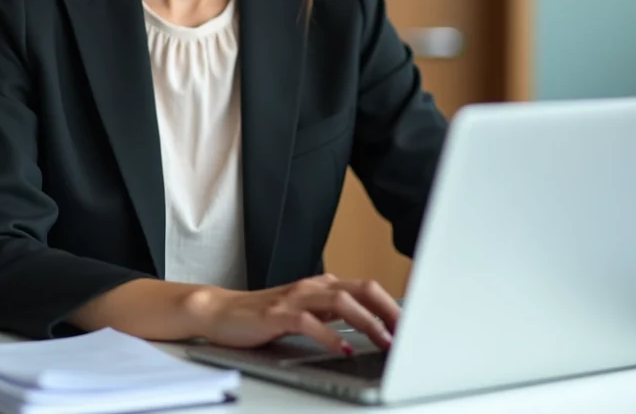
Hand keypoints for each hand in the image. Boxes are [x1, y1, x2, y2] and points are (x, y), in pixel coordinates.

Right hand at [187, 273, 398, 353]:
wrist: (220, 312)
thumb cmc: (264, 316)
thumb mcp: (306, 313)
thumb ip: (333, 315)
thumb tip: (372, 329)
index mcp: (323, 286)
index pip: (367, 288)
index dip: (393, 305)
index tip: (414, 325)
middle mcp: (312, 287)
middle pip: (361, 289)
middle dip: (389, 310)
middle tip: (408, 332)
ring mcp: (295, 298)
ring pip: (341, 302)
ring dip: (367, 322)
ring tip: (385, 341)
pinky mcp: (277, 314)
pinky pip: (309, 322)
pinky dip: (329, 336)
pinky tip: (342, 349)